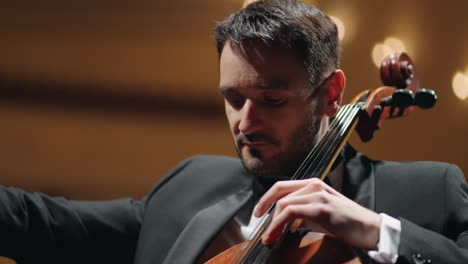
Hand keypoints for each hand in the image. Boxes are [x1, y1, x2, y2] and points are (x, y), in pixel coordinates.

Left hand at [254, 178, 380, 248]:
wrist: (371, 229)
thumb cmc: (347, 224)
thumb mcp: (320, 214)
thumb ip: (302, 213)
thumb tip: (284, 222)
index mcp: (314, 184)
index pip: (282, 186)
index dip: (266, 198)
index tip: (258, 212)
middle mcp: (314, 185)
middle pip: (279, 192)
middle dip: (264, 209)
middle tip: (259, 227)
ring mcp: (317, 194)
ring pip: (283, 204)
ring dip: (271, 223)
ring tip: (268, 238)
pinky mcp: (320, 207)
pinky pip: (290, 213)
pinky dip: (278, 225)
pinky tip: (274, 236)